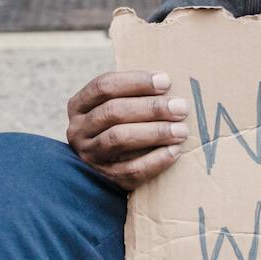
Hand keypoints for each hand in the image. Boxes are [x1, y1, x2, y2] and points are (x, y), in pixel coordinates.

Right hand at [66, 70, 189, 189]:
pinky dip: (155, 160)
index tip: (166, 81)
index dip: (136, 81)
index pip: (104, 86)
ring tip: (182, 130)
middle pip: (113, 111)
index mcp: (78, 105)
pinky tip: (174, 152)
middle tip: (181, 108)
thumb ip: (132, 95)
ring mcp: (90, 155)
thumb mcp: (113, 108)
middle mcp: (78, 130)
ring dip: (155, 132)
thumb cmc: (118, 127)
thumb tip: (168, 82)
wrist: (102, 174)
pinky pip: (131, 169)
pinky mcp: (105, 178)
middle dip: (151, 108)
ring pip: (119, 138)